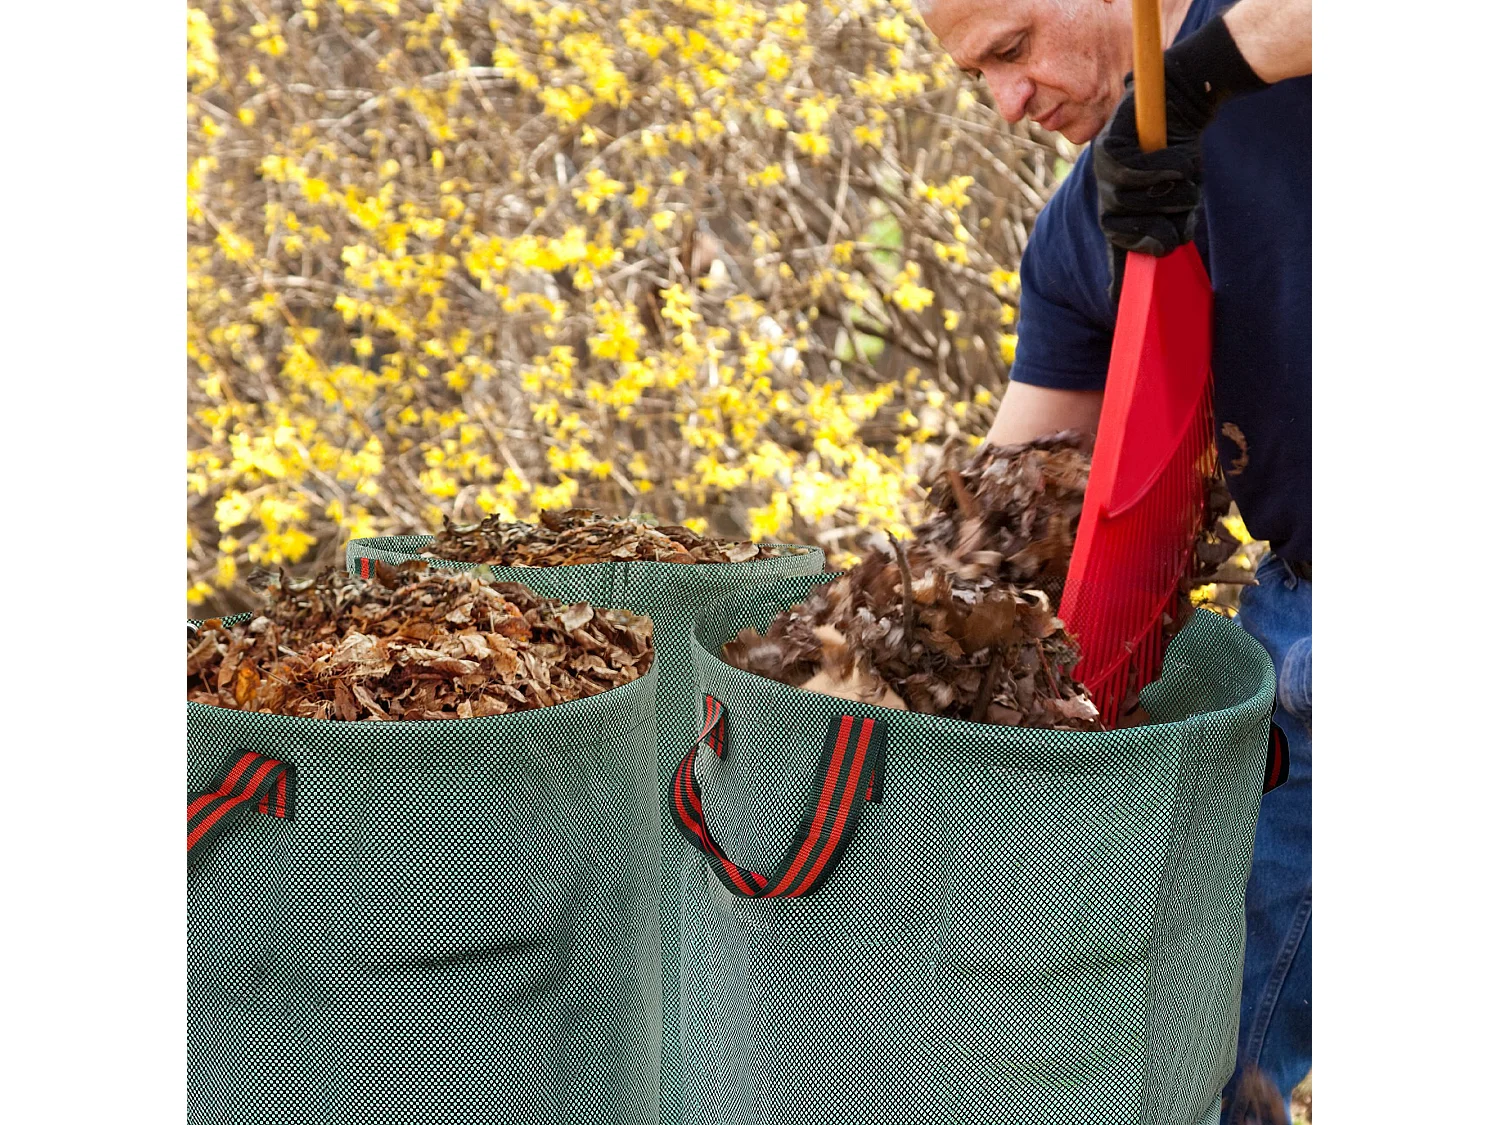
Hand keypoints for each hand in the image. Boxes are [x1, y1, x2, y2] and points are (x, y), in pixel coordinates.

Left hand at [1093, 13, 1268, 303]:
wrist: (1186, 99)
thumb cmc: (1184, 152)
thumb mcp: (1182, 195)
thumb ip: (1173, 223)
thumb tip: (1166, 248)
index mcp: (1121, 210)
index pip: (1118, 250)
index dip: (1117, 277)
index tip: (1117, 302)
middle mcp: (1107, 196)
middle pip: (1132, 231)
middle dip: (1165, 221)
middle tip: (1184, 197)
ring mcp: (1102, 173)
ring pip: (1136, 203)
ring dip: (1172, 189)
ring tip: (1180, 167)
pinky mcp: (1107, 148)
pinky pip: (1134, 173)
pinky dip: (1164, 167)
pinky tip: (1175, 153)